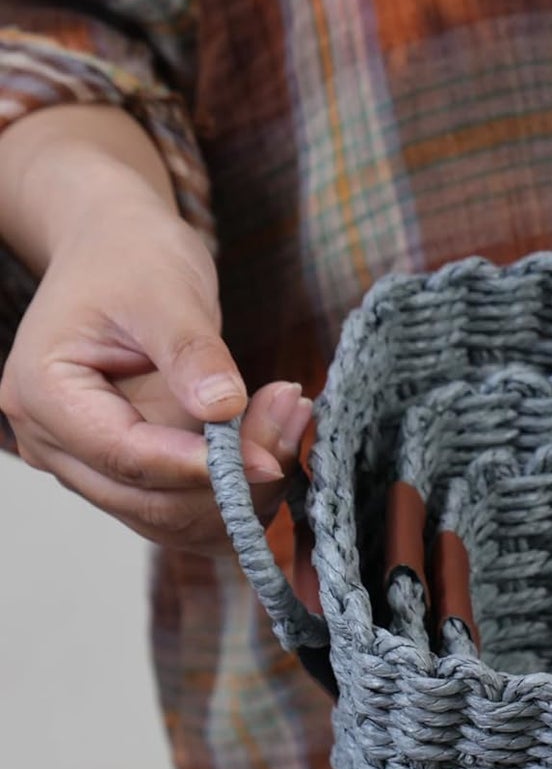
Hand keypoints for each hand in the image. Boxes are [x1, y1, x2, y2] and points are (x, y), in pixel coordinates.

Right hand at [0, 192, 308, 553]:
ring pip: (176, 517)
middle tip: (291, 417)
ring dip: (244, 489)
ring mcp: (92, 467)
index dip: (200, 468)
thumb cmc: (132, 260)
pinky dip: (240, 488)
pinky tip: (275, 436)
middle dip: (231, 478)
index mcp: (43, 395)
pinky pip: (191, 509)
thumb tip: (224, 409)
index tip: (265, 458)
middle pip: (151, 501)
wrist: (120, 251)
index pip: (124, 457)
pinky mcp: (134, 474)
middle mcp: (56, 444)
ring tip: (290, 416)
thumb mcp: (167, 292)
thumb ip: (193, 353)